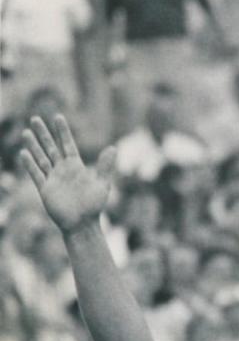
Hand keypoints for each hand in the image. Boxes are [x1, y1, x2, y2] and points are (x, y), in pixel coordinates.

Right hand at [19, 116, 117, 234]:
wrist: (82, 224)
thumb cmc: (94, 206)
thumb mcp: (102, 184)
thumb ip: (105, 166)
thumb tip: (113, 148)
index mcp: (76, 166)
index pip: (67, 144)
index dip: (62, 131)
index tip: (57, 117)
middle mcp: (63, 170)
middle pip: (51, 147)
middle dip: (43, 134)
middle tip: (35, 118)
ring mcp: (53, 178)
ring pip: (41, 158)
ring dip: (33, 145)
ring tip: (26, 132)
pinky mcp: (45, 189)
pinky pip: (36, 174)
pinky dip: (30, 164)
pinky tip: (23, 153)